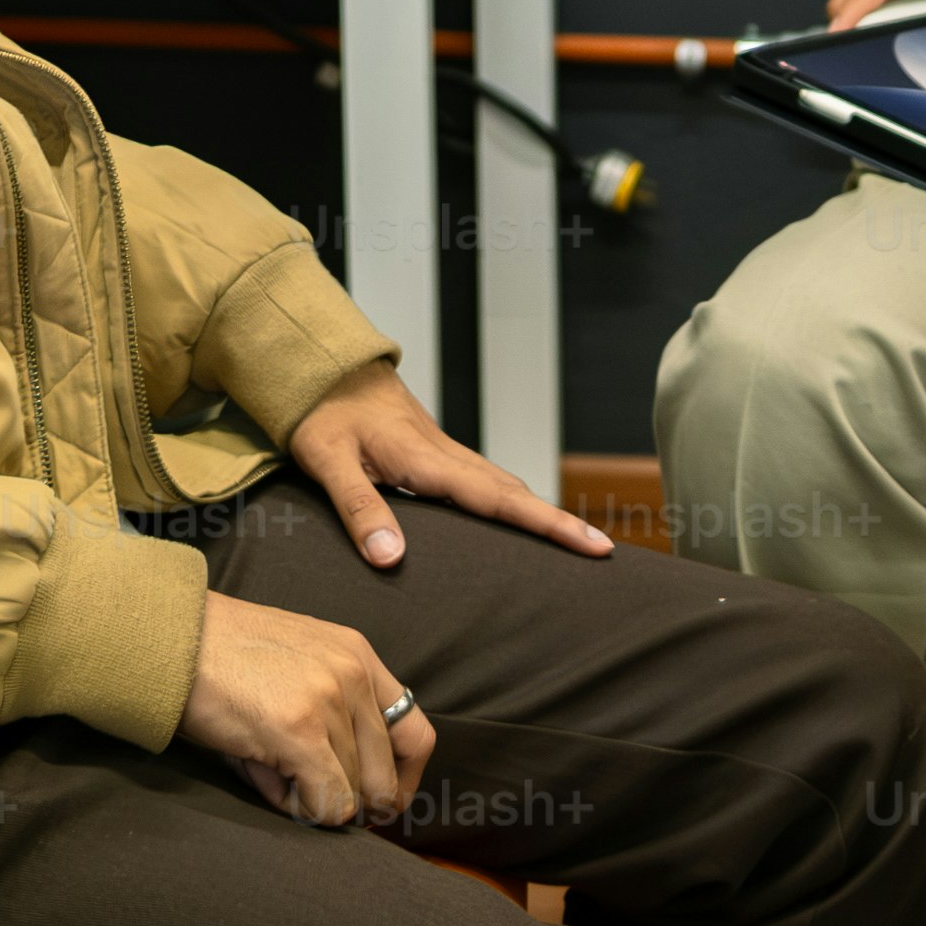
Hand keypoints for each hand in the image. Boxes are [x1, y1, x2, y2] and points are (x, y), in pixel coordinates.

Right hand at [181, 592, 430, 826]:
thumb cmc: (220, 658)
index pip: (416, 735)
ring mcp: (330, 700)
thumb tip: (354, 794)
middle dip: (354, 804)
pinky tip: (270, 783)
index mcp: (359, 655)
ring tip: (273, 773)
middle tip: (310, 798)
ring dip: (314, 801)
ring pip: (354, 796)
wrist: (170, 636)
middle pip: (387, 777)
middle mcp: (354, 673)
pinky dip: (302, 811)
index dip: (400, 781)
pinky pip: (329, 804)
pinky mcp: (301, 730)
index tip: (373, 801)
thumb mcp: (296, 666)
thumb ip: (335, 713)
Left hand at [283, 364, 618, 575]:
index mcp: (426, 460)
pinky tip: (517, 517)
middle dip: (560, 522)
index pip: (499, 500)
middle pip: (515, 492)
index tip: (592, 544)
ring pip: (504, 484)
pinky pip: (485, 480)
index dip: (547, 525)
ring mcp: (442, 452)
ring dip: (540, 511)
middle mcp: (445, 455)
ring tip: (575, 540)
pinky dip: (513, 500)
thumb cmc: (322, 413)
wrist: (323, 365)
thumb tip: (392, 559)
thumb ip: (359, 508)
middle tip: (603, 552)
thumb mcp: (328, 461)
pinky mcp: (434, 454)